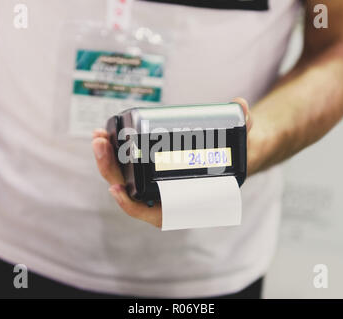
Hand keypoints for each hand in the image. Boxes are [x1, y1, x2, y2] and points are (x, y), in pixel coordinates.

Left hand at [92, 97, 251, 227]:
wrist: (230, 158)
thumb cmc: (233, 161)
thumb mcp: (241, 146)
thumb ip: (244, 127)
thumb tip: (241, 107)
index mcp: (183, 205)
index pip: (151, 213)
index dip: (131, 205)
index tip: (117, 190)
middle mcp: (165, 197)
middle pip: (128, 190)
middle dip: (110, 169)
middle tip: (101, 144)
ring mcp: (154, 183)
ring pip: (122, 178)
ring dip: (106, 159)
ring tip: (98, 136)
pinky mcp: (148, 168)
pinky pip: (125, 166)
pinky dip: (113, 153)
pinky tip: (104, 136)